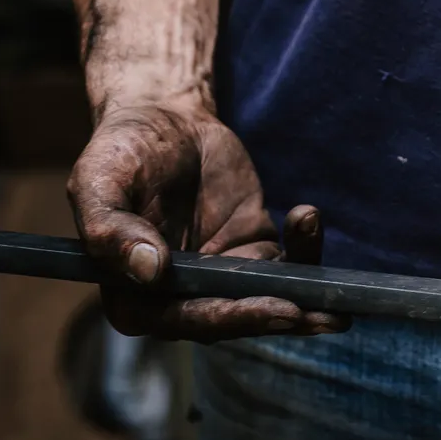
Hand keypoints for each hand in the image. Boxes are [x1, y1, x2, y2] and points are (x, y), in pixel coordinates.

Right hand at [66, 98, 347, 340]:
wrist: (163, 119)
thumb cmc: (121, 151)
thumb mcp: (100, 181)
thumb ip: (111, 229)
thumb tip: (149, 271)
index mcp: (133, 298)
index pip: (186, 320)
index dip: (232, 319)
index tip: (278, 309)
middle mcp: (179, 298)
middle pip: (234, 318)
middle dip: (278, 318)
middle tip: (321, 313)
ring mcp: (221, 276)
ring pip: (268, 299)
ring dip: (306, 299)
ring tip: (340, 298)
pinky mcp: (253, 250)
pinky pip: (286, 262)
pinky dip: (305, 248)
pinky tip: (308, 217)